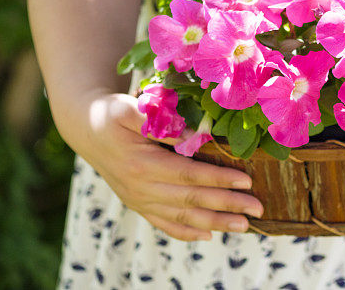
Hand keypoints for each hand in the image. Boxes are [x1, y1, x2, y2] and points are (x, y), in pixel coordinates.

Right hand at [55, 91, 263, 240]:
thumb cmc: (113, 114)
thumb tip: (195, 135)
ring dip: (215, 223)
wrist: (87, 129)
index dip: (219, 180)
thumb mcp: (131, 110)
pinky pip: (165, 223)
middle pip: (191, 200)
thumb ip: (160, 123)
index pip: (189, 175)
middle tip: (257, 208)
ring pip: (182, 217)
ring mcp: (139, 200)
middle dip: (227, 205)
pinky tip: (208, 235)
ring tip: (243, 226)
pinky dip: (187, 231)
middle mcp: (141, 188)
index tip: (246, 181)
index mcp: (142, 164)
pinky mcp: (138, 204)